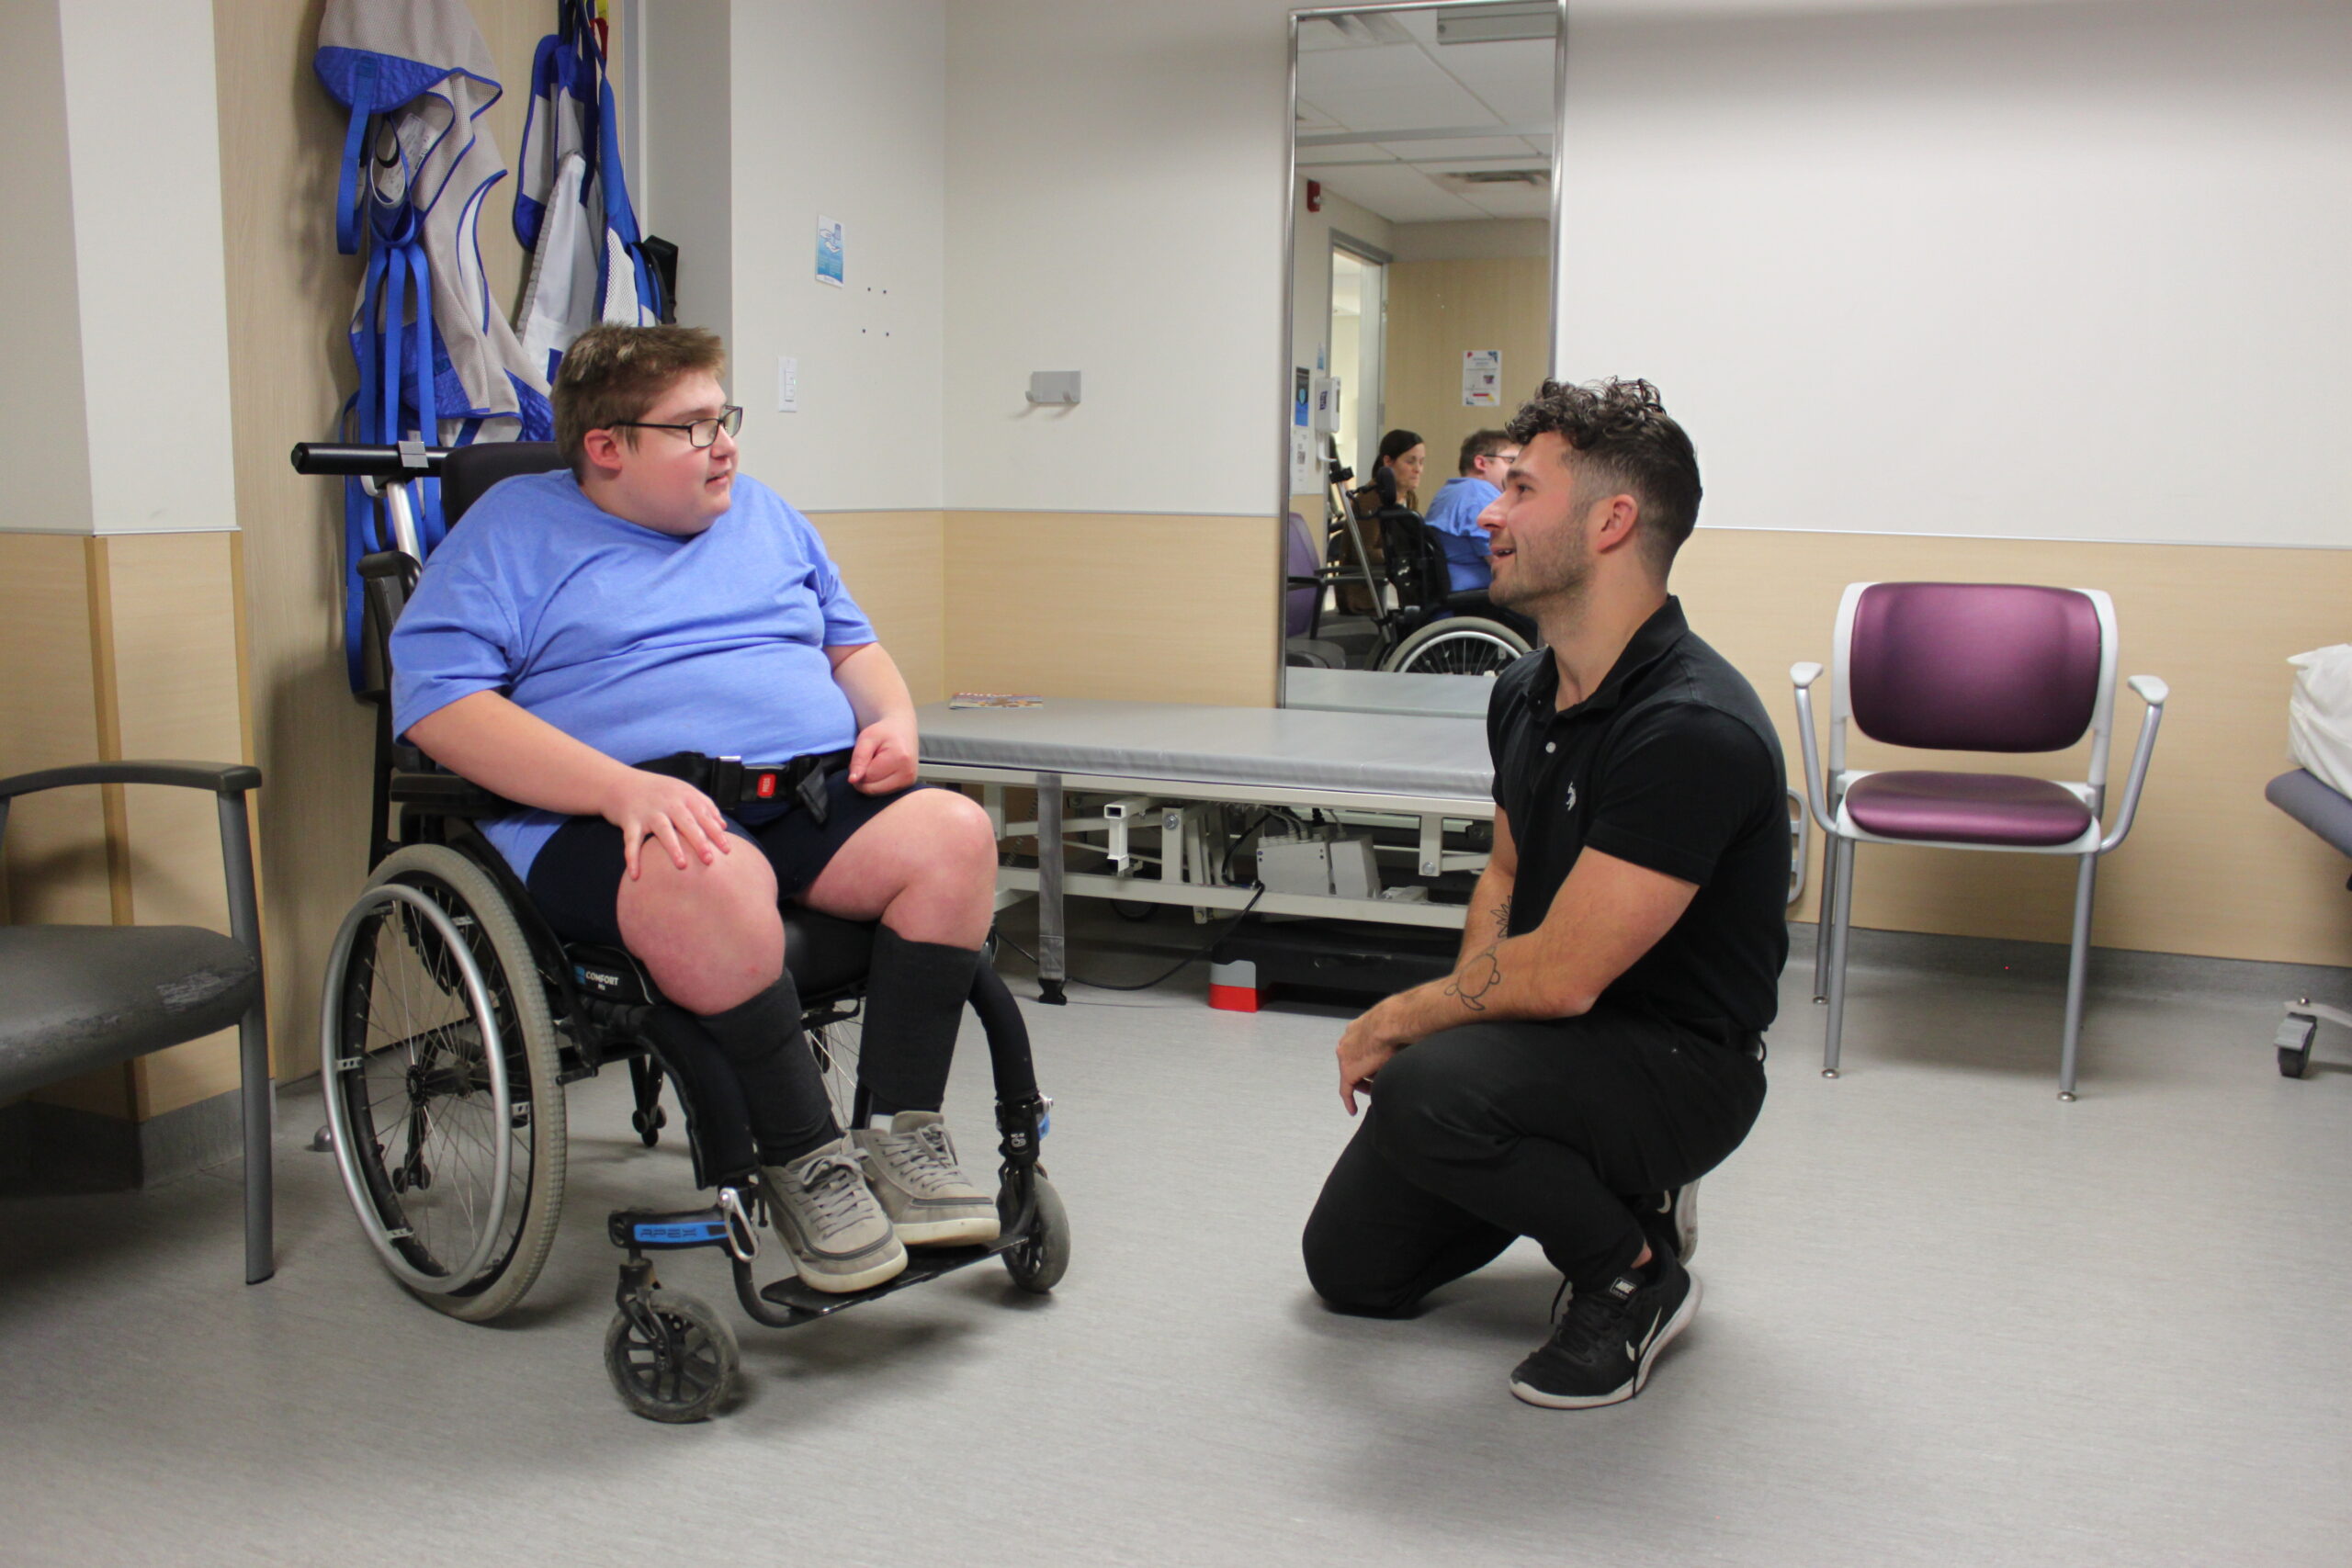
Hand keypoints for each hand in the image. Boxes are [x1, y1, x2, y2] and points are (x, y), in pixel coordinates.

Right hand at [601, 768, 731, 879]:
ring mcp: (648, 811)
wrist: (619, 782)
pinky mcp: (630, 820)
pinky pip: (631, 841)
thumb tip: (723, 826)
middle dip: (699, 841)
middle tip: (709, 860)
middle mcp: (667, 802)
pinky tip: (635, 874)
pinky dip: (632, 858)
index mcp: (683, 795)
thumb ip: (704, 805)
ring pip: (663, 830)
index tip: (727, 850)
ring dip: (673, 847)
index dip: (715, 832)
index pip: (704, 814)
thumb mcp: (682, 791)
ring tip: (682, 865)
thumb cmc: (657, 791)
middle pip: (687, 822)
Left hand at [848, 715, 917, 793]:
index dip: (858, 769)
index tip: (864, 756)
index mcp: (899, 759)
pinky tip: (881, 771)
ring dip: (870, 782)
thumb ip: (859, 759)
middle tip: (868, 761)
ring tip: (876, 764)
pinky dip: (877, 784)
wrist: (901, 729)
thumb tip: (853, 780)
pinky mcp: (907, 785)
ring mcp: (909, 781)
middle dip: (863, 778)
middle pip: (872, 789)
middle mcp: (908, 773)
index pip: (867, 778)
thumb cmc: (884, 732)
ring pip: (877, 793)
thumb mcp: (866, 738)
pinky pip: (883, 792)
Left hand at [1336, 1002, 1409, 1115]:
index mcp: (1356, 1029)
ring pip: (1352, 1075)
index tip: (1369, 1069)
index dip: (1364, 1060)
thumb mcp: (1391, 1030)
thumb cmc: (1397, 1021)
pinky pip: (1346, 1090)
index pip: (1356, 1048)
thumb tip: (1402, 1044)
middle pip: (1353, 1062)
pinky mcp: (1348, 1071)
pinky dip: (1349, 1100)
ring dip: (1362, 1084)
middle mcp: (1347, 1042)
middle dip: (1362, 1073)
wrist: (1391, 1022)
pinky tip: (1353, 1110)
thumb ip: (1390, 1038)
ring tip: (1374, 1091)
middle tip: (1373, 1083)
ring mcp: (1345, 1056)